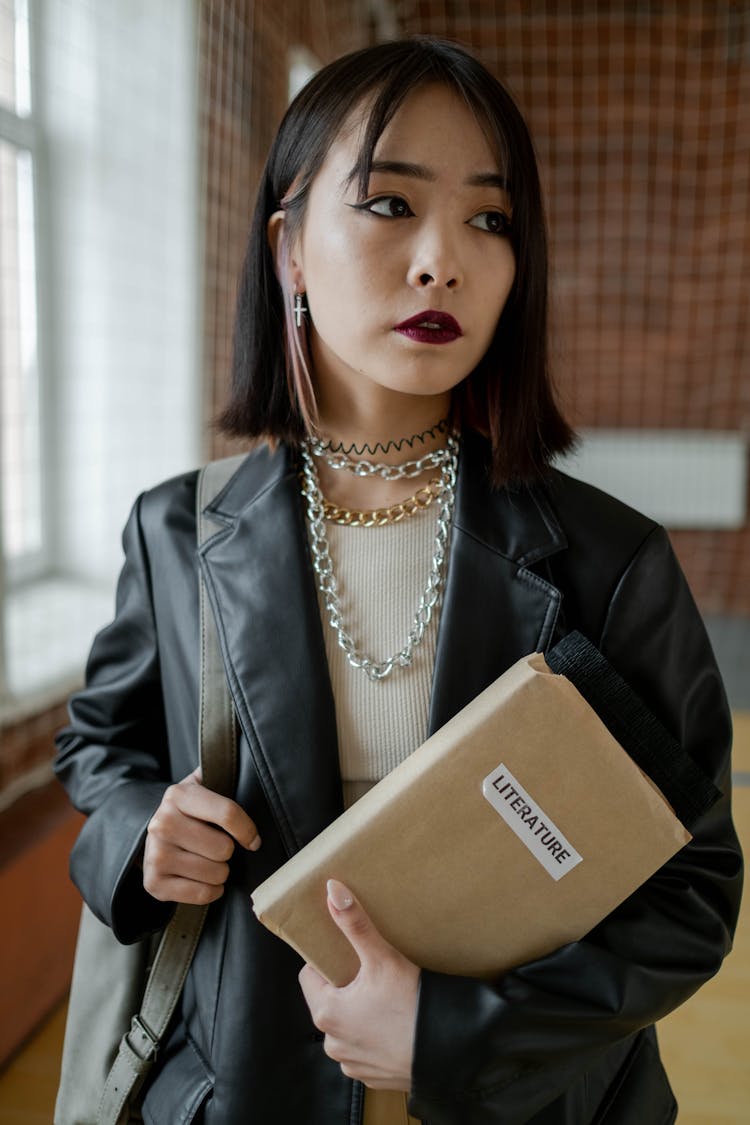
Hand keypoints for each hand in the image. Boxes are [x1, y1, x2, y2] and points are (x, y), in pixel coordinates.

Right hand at [143, 768, 259, 904]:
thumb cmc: (191, 812)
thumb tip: (253, 762)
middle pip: (223, 849)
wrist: (152, 836)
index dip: (248, 830)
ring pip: (216, 874)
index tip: (253, 839)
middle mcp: (162, 823)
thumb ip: (225, 775)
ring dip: (220, 872)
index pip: (227, 813)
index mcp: (179, 795)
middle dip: (229, 852)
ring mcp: (155, 854)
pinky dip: (210, 891)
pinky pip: (202, 895)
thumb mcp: (204, 787)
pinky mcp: (154, 883)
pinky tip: (201, 878)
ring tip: (209, 861)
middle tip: (219, 847)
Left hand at [298, 879, 419, 1090]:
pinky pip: (363, 1049)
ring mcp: (351, 1063)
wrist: (448, 1051)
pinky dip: (373, 1036)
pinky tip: (393, 1024)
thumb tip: (333, 891)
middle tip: (370, 973)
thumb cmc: (411, 1006)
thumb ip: (354, 924)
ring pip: (346, 1026)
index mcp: (326, 1013)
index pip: (310, 976)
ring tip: (384, 998)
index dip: (326, 961)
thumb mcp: (381, 958)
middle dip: (345, 986)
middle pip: (329, 1000)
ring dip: (358, 1013)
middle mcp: (332, 1042)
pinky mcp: (371, 1076)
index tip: (346, 954)